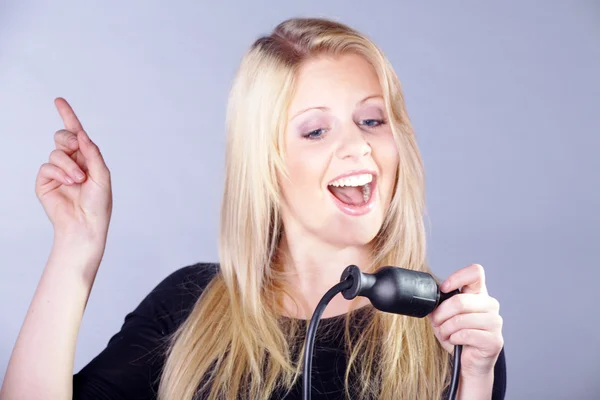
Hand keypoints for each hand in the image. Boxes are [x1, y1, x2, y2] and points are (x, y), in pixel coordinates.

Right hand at [35, 98, 112, 246]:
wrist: (85, 224)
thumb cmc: (98, 203)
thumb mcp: (102, 176)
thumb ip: (93, 154)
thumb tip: (81, 134)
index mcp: (87, 158)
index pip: (76, 133)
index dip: (68, 116)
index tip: (59, 101)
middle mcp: (72, 162)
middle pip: (63, 137)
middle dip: (68, 141)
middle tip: (76, 152)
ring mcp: (57, 171)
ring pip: (56, 152)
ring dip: (69, 165)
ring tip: (79, 180)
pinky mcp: (45, 181)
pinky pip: (47, 166)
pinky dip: (59, 173)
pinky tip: (69, 184)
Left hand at [428, 264, 503, 377]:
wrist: (469, 362)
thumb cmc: (458, 336)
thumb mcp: (444, 317)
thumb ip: (440, 305)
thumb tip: (428, 298)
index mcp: (479, 294)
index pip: (475, 272)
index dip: (457, 277)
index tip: (444, 288)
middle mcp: (490, 305)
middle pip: (460, 300)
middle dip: (441, 314)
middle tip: (437, 323)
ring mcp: (495, 322)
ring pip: (461, 319)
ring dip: (446, 329)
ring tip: (445, 334)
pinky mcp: (494, 340)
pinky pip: (466, 334)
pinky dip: (454, 338)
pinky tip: (455, 341)